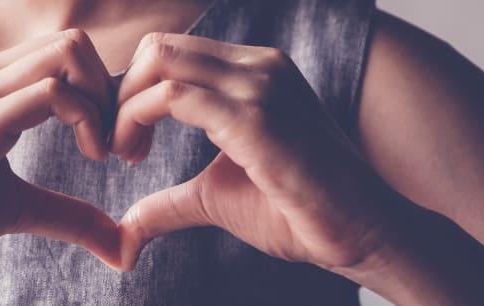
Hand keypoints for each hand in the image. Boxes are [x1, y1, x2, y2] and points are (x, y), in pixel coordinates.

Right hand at [0, 29, 123, 274]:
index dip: (103, 95)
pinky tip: (91, 157)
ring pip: (68, 53)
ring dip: (105, 102)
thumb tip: (123, 245)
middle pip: (73, 42)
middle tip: (120, 149)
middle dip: (113, 92)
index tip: (114, 149)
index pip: (63, 54)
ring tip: (106, 153)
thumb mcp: (15, 208)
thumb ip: (68, 214)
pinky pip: (51, 92)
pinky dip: (88, 119)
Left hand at [112, 33, 403, 271]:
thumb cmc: (297, 212)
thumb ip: (170, 201)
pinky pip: (174, 97)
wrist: (363, 232)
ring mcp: (260, 86)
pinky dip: (136, 120)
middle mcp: (258, 66)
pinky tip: (138, 158)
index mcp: (253, 72)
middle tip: (121, 147)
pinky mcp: (256, 118)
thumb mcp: (216, 196)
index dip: (133, 92)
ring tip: (128, 154)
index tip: (126, 142)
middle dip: (121, 94)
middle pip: (157, 47)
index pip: (170, 52)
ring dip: (124, 109)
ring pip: (159, 62)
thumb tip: (126, 228)